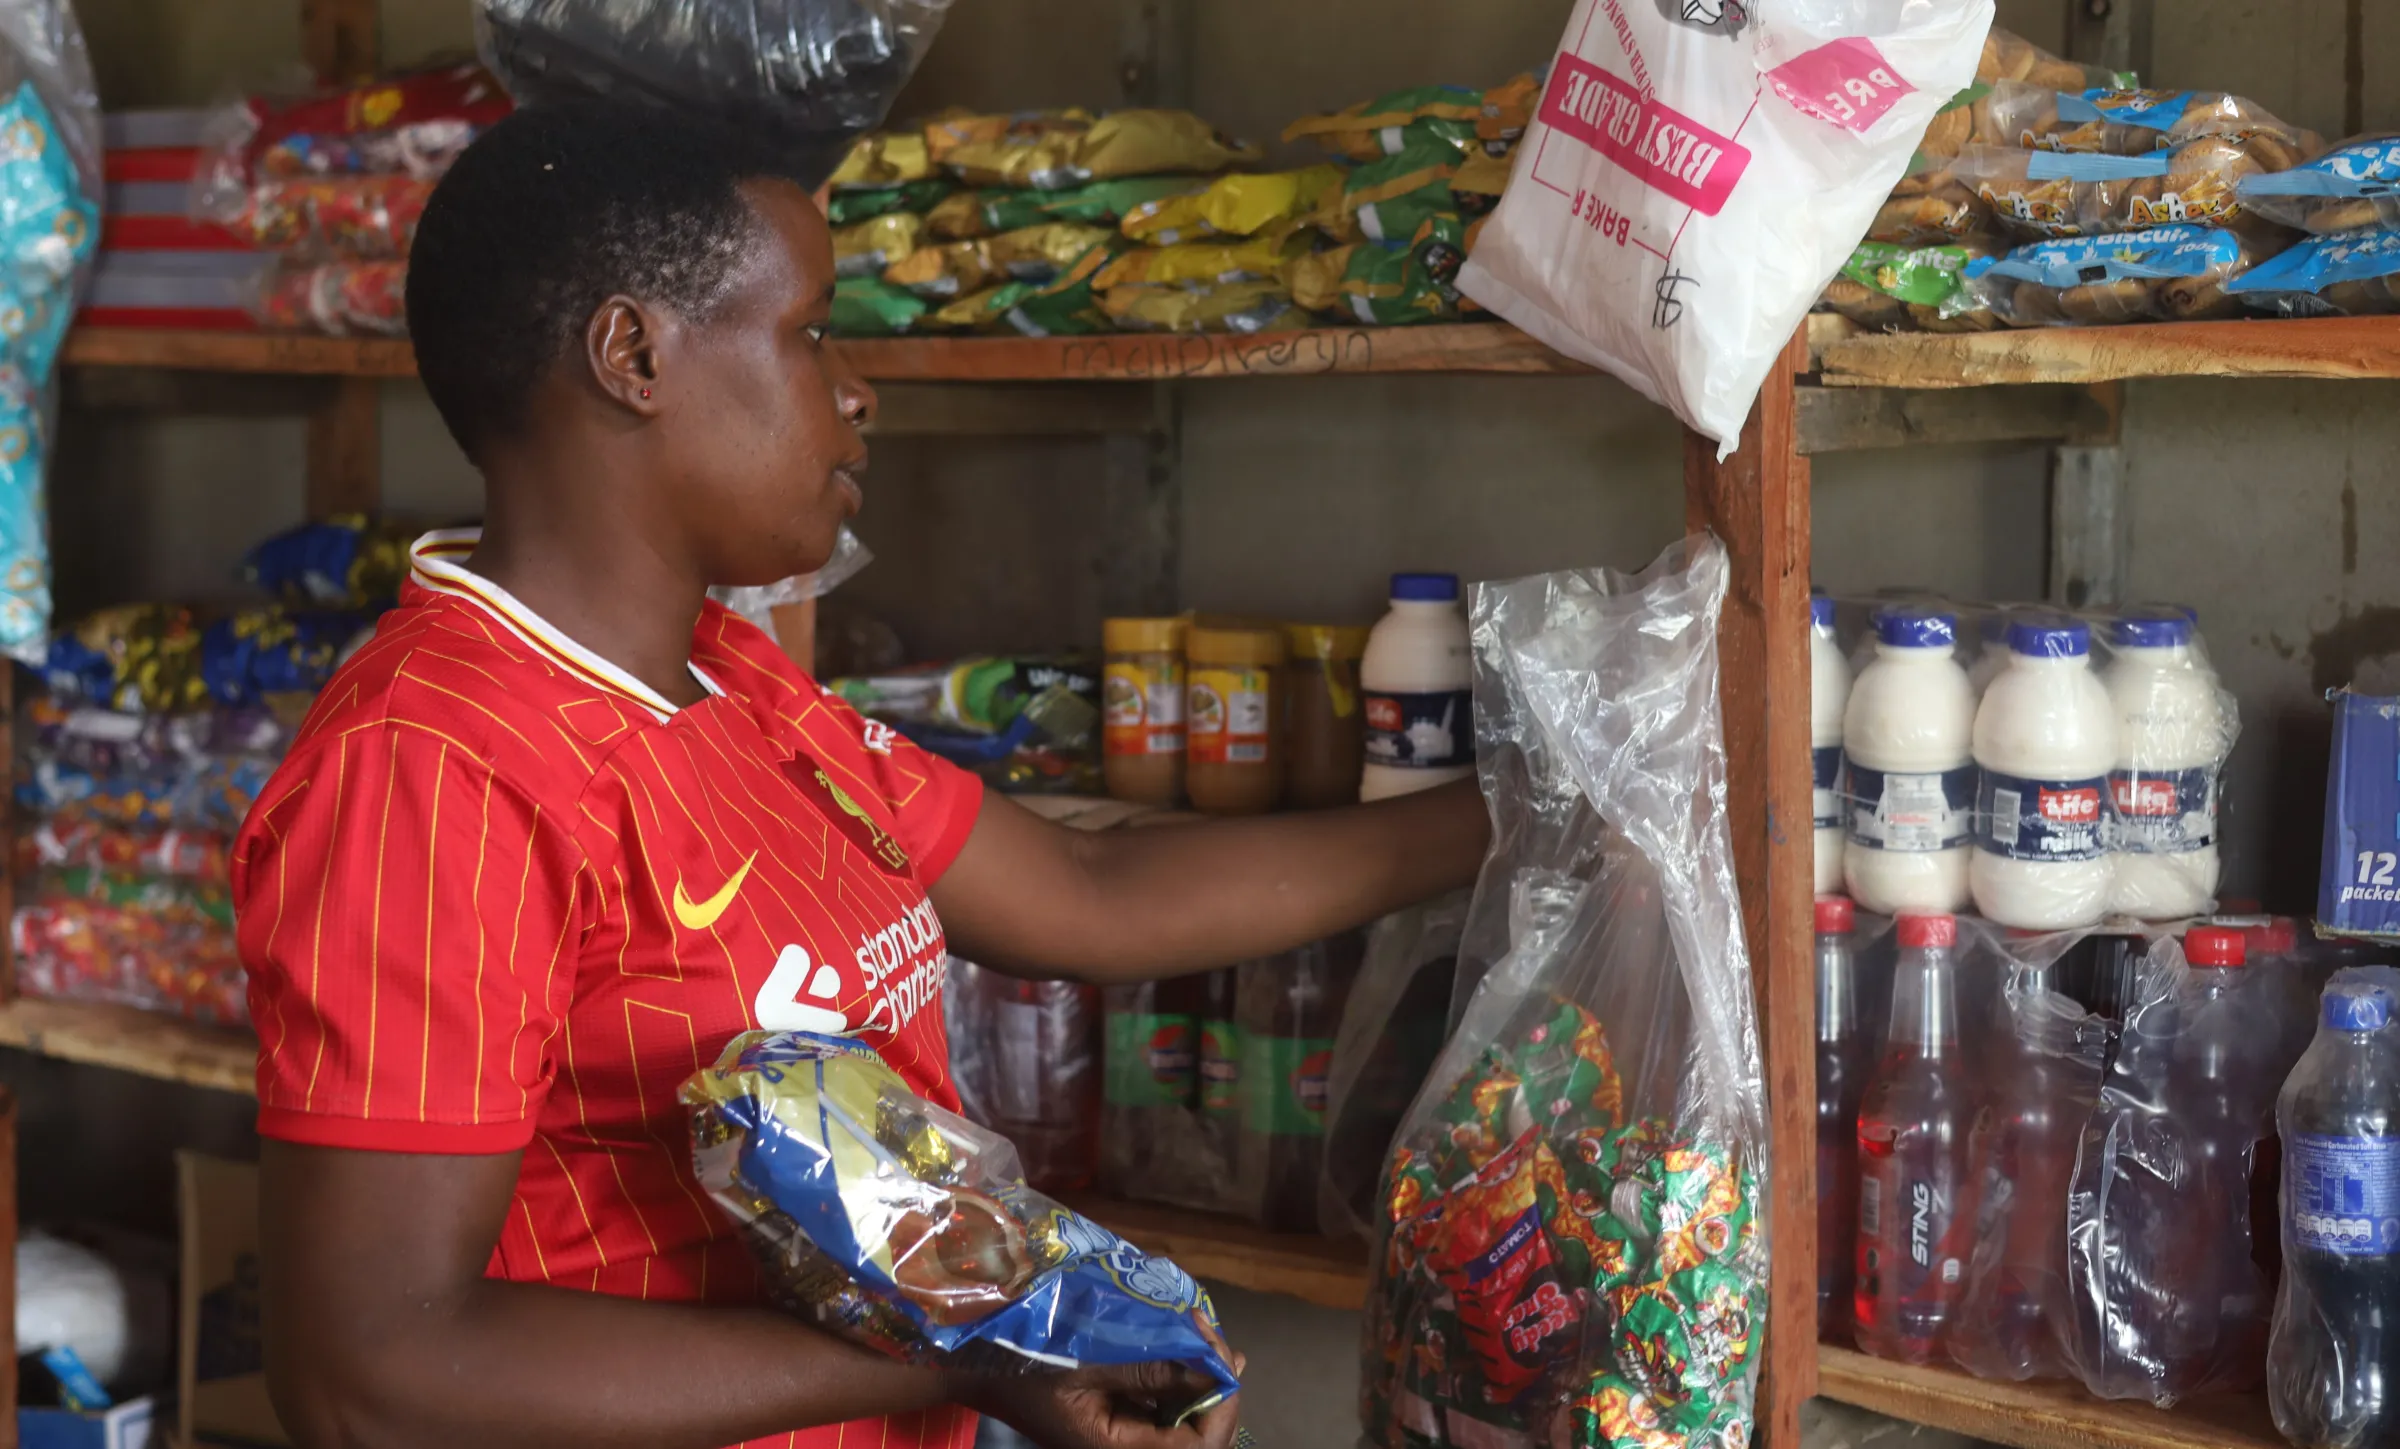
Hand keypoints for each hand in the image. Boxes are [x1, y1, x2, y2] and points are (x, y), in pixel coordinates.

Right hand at [970, 1357, 1242, 1448]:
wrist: (979, 1365)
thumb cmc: (1025, 1361)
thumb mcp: (1086, 1359)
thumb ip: (1149, 1369)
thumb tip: (1216, 1368)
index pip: (1201, 1447)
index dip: (1223, 1405)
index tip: (1221, 1354)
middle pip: (1200, 1435)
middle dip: (1216, 1385)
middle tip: (1209, 1334)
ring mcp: (1123, 1437)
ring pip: (1186, 1418)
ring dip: (1199, 1376)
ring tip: (1199, 1331)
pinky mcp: (1119, 1420)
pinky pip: (1165, 1407)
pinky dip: (1179, 1376)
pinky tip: (1181, 1341)